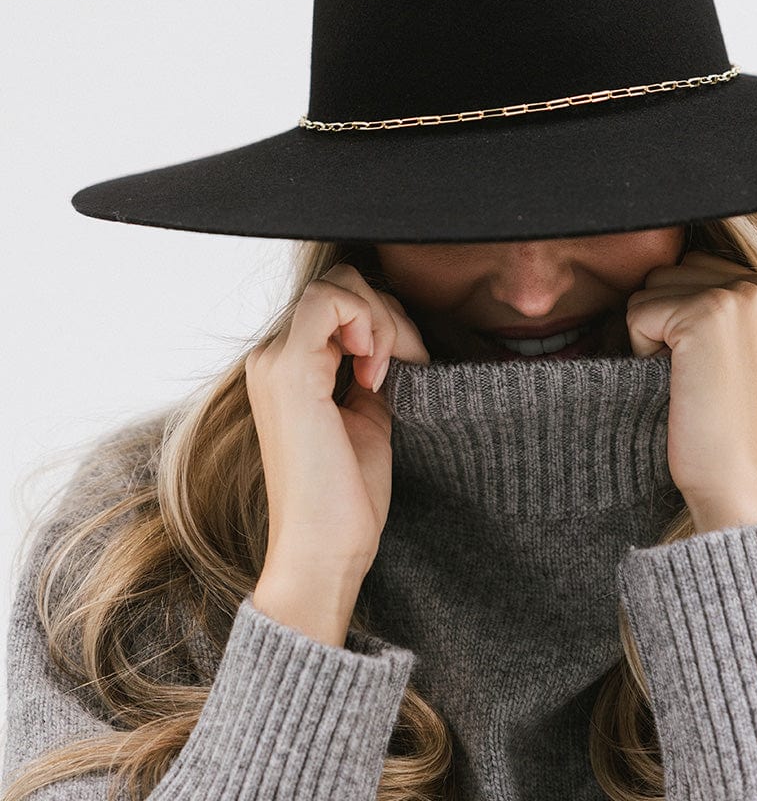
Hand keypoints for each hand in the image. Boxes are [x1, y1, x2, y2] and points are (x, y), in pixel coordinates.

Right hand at [245, 264, 429, 590]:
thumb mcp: (367, 414)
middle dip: (387, 313)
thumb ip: (370, 369)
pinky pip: (330, 301)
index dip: (383, 319)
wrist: (324, 552)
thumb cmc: (346, 498)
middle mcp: (271, 357)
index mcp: (288, 367)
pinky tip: (374, 372)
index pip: (337, 300)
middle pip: (339, 284)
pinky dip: (367, 323)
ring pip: (337, 286)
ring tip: (386, 373)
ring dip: (381, 319)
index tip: (402, 366)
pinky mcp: (289, 370)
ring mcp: (275, 361)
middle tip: (406, 362)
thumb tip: (392, 333)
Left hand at [626, 250, 756, 532]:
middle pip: (673, 271)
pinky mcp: (709, 312)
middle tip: (702, 376)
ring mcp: (744, 296)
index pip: (698, 268)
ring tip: (692, 378)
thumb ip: (727, 300)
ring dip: (654, 334)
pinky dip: (641, 350)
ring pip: (652, 286)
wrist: (736, 481)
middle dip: (668, 322)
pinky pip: (637, 311)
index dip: (685, 319)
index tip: (717, 369)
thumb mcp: (744, 348)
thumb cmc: (727, 423)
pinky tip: (678, 383)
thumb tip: (671, 259)